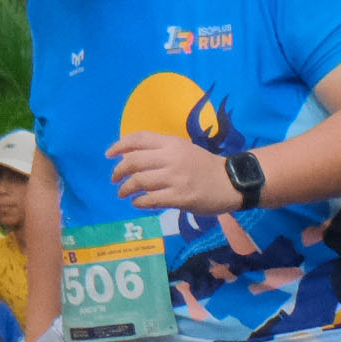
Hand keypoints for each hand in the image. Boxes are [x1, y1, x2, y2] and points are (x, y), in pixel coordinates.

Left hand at [108, 130, 240, 215]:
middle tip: (114, 179)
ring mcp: (175, 178)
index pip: (138, 138)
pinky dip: (139, 202)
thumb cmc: (205, 166)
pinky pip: (151, 200)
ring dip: (125, 189)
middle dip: (118, 171)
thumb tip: (132, 158)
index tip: (109, 155)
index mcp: (171, 143)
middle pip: (133, 161)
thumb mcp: (184, 149)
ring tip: (122, 193)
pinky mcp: (180, 197)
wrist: (231, 182)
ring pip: (139, 181)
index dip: (119, 146)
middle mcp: (171, 158)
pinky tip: (137, 203)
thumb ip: (161, 151)